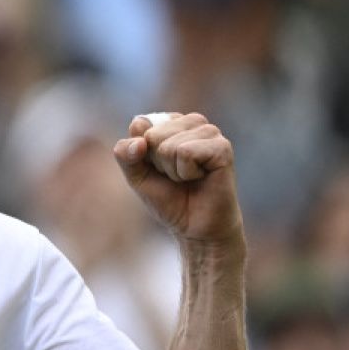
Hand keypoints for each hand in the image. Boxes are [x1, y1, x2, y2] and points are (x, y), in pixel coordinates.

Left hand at [112, 112, 242, 244]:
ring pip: (169, 146)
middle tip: (176, 177)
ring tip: (189, 178)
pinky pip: (187, 153)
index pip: (140, 125)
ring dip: (173, 170)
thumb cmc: (169, 199)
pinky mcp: (222, 147)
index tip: (158, 169)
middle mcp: (192, 122)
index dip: (142, 154)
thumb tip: (139, 141)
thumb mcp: (137, 176)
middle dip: (158, 163)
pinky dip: (186, 173)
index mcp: (172, 122)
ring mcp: (210, 132)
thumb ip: (126, 155)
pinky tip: (201, 178)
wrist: (195, 227)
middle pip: (153, 135)